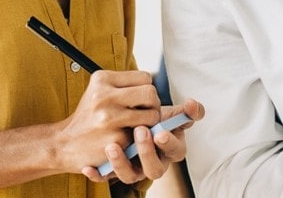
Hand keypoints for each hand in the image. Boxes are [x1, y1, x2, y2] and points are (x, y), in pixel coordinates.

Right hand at [54, 70, 161, 180]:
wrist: (64, 143)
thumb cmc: (88, 118)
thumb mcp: (98, 92)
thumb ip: (122, 86)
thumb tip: (153, 88)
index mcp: (102, 79)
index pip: (145, 77)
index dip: (146, 90)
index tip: (139, 101)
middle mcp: (104, 95)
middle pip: (151, 93)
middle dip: (153, 105)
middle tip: (145, 114)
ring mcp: (109, 117)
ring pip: (152, 115)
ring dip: (150, 124)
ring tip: (137, 128)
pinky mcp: (116, 138)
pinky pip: (143, 135)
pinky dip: (139, 139)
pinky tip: (126, 139)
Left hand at [80, 98, 204, 183]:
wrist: (119, 126)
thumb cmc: (148, 120)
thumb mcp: (165, 113)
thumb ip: (182, 111)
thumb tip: (193, 106)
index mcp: (168, 149)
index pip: (175, 151)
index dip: (170, 143)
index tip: (161, 132)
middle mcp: (152, 162)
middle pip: (154, 168)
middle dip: (147, 151)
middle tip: (140, 131)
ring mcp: (132, 167)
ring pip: (129, 175)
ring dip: (121, 164)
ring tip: (112, 146)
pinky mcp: (112, 171)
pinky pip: (105, 177)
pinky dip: (97, 174)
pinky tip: (89, 168)